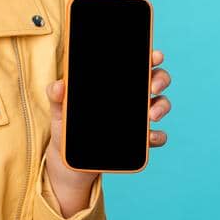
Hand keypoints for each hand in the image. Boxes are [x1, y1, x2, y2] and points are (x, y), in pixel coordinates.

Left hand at [42, 49, 171, 214]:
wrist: (69, 164)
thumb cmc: (66, 129)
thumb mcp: (59, 111)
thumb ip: (57, 97)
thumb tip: (59, 86)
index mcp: (114, 85)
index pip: (135, 65)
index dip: (149, 57)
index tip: (154, 55)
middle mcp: (130, 98)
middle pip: (155, 80)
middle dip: (160, 79)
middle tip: (152, 85)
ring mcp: (137, 120)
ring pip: (161, 105)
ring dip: (162, 106)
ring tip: (151, 115)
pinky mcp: (139, 142)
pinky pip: (157, 136)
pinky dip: (157, 136)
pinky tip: (149, 137)